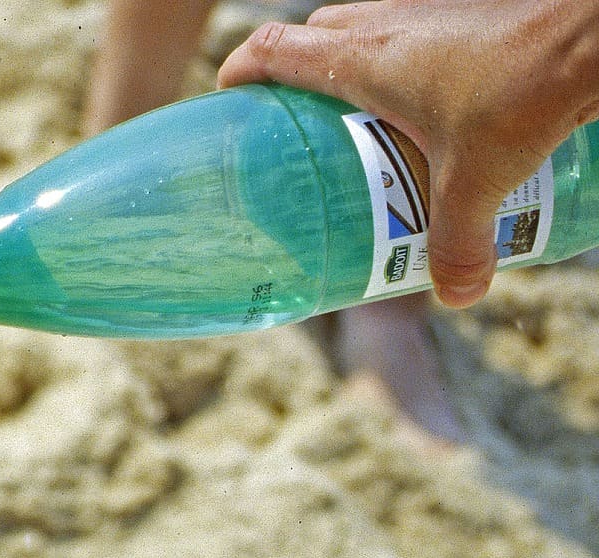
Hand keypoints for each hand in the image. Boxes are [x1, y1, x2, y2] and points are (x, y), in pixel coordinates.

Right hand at [218, 0, 598, 306]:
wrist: (598, 26)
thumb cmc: (529, 85)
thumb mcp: (484, 178)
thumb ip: (459, 242)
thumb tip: (457, 294)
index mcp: (362, 58)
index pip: (273, 50)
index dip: (240, 74)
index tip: (230, 105)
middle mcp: (387, 22)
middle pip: (314, 36)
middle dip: (296, 75)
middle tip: (301, 127)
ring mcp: (428, 9)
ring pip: (364, 27)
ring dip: (353, 64)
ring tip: (365, 121)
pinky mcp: (467, 11)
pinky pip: (412, 28)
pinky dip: (405, 59)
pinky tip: (433, 101)